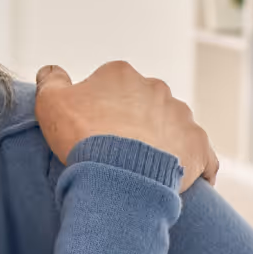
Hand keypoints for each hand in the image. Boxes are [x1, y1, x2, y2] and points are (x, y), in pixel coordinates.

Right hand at [34, 61, 218, 192]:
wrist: (118, 173)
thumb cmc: (83, 136)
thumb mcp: (50, 102)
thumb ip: (51, 81)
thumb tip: (51, 71)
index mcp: (121, 75)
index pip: (110, 86)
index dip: (98, 109)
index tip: (91, 130)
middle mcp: (156, 88)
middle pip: (143, 104)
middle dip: (132, 123)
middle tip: (114, 151)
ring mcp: (181, 116)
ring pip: (171, 127)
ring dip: (160, 142)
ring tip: (142, 170)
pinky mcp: (198, 146)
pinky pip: (202, 156)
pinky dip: (194, 166)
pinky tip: (184, 181)